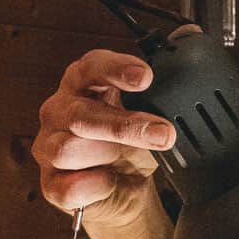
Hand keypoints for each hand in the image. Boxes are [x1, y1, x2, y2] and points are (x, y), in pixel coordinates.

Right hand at [32, 26, 200, 238]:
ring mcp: (49, 147)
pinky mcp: (51, 184)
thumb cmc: (132, 146)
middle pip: (82, 113)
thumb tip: (189, 46)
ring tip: (130, 159)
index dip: (116, 69)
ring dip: (107, 155)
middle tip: (163, 133)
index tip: (145, 77)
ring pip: (67, 149)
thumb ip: (164, 86)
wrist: (125, 192)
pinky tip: (109, 181)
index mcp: (84, 84)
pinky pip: (66, 187)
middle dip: (126, 125)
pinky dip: (93, 186)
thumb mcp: (152, 115)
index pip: (93, 66)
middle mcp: (61, 111)